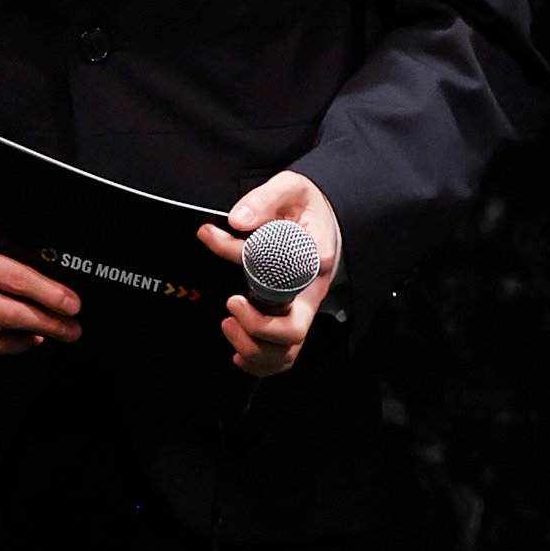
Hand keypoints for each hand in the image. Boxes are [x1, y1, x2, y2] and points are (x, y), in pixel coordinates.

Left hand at [198, 171, 340, 378]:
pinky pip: (282, 356)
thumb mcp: (289, 188)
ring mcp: (303, 309)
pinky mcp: (292, 317)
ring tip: (229, 324)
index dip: (264, 313)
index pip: (296, 300)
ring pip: (287, 353)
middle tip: (232, 305)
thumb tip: (236, 221)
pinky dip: (259, 362)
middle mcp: (312, 293)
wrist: (320, 212)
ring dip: (254, 350)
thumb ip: (263, 201)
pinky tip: (238, 350)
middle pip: (294, 334)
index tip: (236, 297)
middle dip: (256, 330)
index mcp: (315, 264)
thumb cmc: (306, 204)